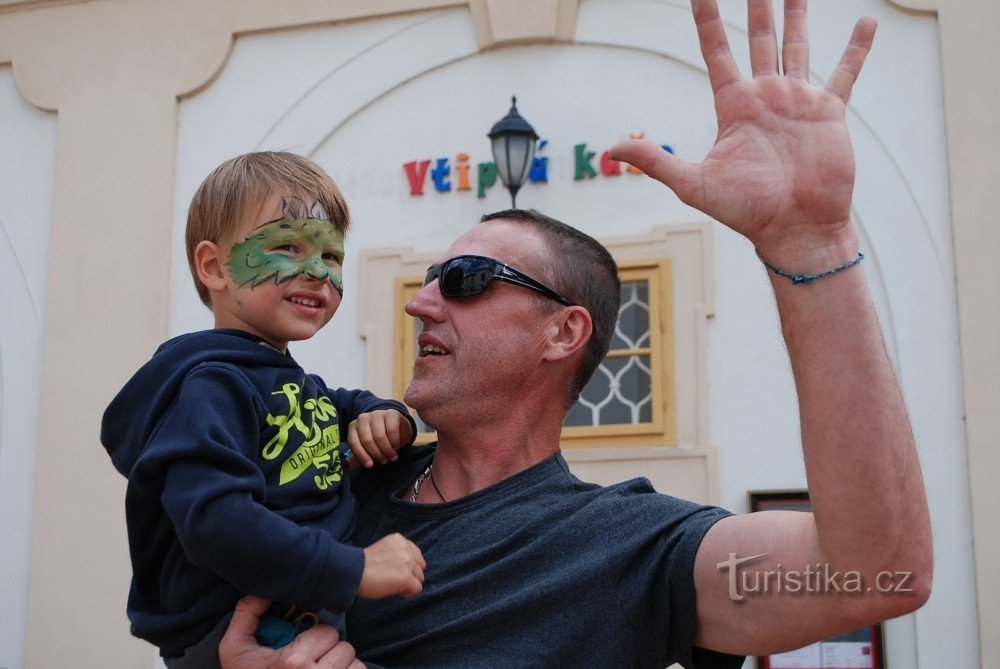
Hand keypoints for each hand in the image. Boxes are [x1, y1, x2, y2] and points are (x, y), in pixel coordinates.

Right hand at [219, 596, 363, 668]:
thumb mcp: (234, 647)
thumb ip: (247, 614)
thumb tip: (265, 589)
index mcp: (293, 662)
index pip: (328, 632)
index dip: (317, 637)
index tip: (303, 646)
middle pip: (345, 649)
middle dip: (331, 652)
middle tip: (313, 661)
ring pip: (355, 665)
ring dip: (342, 667)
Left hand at [348, 409, 413, 467]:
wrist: (397, 430)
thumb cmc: (378, 442)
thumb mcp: (366, 450)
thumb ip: (355, 458)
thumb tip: (341, 469)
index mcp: (353, 426)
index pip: (353, 442)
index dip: (361, 455)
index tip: (370, 465)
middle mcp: (363, 418)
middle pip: (367, 440)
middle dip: (376, 454)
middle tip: (384, 461)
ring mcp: (377, 414)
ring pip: (379, 436)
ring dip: (387, 450)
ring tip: (392, 457)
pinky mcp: (391, 413)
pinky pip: (391, 430)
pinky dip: (395, 441)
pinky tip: (396, 446)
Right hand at [358, 533, 425, 598]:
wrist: (352, 572)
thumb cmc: (363, 565)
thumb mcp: (383, 549)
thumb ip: (397, 553)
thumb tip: (409, 567)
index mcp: (400, 539)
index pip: (416, 554)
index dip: (407, 566)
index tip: (394, 570)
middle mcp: (406, 548)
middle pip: (420, 566)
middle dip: (410, 574)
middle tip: (392, 579)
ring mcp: (408, 562)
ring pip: (420, 578)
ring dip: (408, 584)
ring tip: (391, 584)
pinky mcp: (407, 577)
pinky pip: (417, 589)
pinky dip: (408, 593)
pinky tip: (395, 590)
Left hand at [610, 0, 874, 266]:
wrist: (795, 230)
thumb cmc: (746, 211)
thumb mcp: (694, 183)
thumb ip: (656, 161)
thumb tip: (611, 149)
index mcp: (734, 106)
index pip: (717, 52)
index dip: (708, 20)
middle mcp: (765, 97)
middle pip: (758, 39)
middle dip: (757, 6)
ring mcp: (797, 102)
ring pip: (797, 46)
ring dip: (797, 15)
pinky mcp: (829, 113)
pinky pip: (845, 73)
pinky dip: (857, 48)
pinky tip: (866, 20)